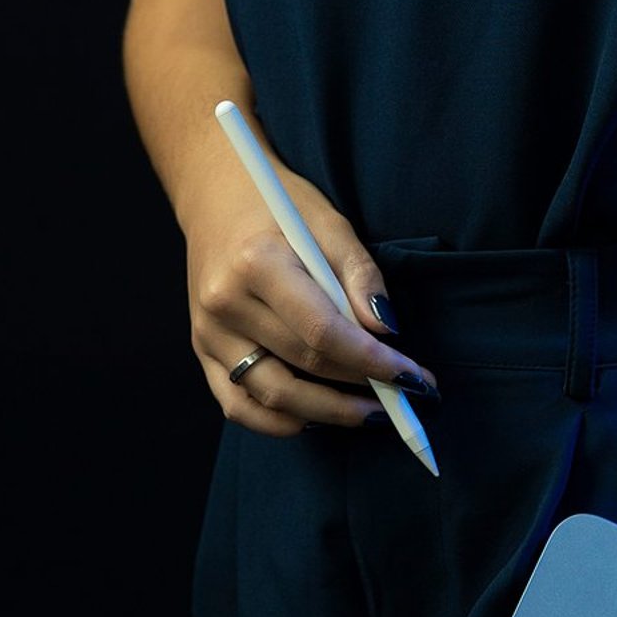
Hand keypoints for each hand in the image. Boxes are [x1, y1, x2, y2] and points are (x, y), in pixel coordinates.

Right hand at [183, 160, 439, 439]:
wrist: (215, 195)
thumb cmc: (278, 206)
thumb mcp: (329, 222)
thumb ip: (359, 275)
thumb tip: (386, 331)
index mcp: (256, 264)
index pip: (323, 332)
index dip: (373, 362)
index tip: (414, 378)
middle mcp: (225, 305)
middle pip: (304, 365)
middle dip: (363, 387)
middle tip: (406, 396)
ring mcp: (207, 333)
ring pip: (273, 396)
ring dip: (329, 413)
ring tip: (371, 413)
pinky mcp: (202, 351)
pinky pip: (239, 405)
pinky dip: (281, 421)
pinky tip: (319, 416)